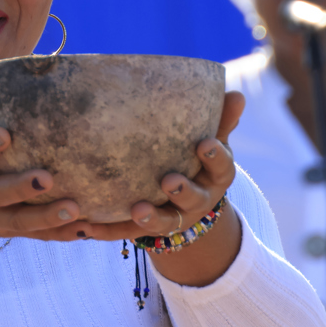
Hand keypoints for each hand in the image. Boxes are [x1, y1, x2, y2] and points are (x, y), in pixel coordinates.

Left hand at [82, 91, 246, 287]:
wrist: (185, 201)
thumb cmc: (195, 158)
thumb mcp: (211, 140)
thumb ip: (220, 121)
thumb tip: (236, 94)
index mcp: (215, 176)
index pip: (222, 167)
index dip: (215, 157)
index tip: (204, 144)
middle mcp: (197, 200)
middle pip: (193, 198)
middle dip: (182, 190)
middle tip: (169, 180)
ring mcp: (173, 218)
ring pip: (164, 222)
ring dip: (150, 218)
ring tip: (136, 209)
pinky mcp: (145, 229)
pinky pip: (125, 232)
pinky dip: (108, 231)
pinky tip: (89, 226)